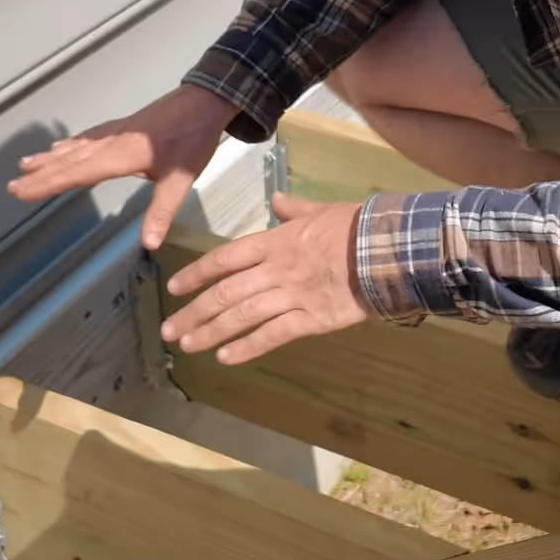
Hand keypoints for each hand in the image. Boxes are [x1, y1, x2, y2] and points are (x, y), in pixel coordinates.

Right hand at [8, 84, 239, 250]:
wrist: (204, 101)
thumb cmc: (192, 139)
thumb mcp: (180, 179)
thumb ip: (162, 211)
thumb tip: (150, 244)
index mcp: (118, 157)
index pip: (75, 174)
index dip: (46, 184)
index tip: (20, 191)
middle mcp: (109, 143)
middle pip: (68, 161)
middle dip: (39, 174)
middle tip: (11, 184)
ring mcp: (114, 132)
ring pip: (74, 147)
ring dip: (50, 158)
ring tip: (26, 164)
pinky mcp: (123, 126)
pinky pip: (87, 137)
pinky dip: (70, 144)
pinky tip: (64, 145)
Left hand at [160, 193, 372, 363]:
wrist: (388, 249)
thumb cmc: (356, 227)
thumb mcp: (321, 210)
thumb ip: (294, 210)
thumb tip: (276, 202)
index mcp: (275, 242)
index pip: (225, 259)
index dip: (196, 274)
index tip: (174, 288)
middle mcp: (276, 269)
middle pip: (226, 292)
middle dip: (195, 312)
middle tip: (170, 330)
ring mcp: (292, 295)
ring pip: (243, 316)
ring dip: (212, 332)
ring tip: (188, 346)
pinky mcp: (312, 319)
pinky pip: (273, 335)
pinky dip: (248, 347)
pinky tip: (227, 357)